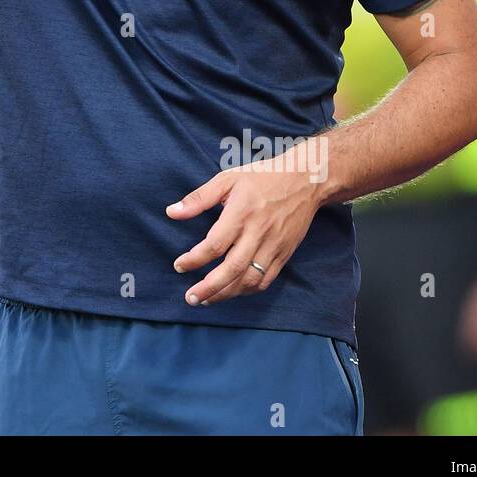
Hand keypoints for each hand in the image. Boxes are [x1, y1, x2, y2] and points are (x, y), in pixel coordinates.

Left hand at [167, 151, 324, 305]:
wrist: (305, 180)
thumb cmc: (262, 177)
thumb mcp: (227, 179)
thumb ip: (198, 198)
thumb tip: (171, 212)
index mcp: (241, 213)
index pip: (215, 245)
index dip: (195, 260)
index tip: (179, 266)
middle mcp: (258, 233)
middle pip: (232, 269)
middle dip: (209, 288)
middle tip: (191, 298)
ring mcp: (274, 246)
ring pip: (249, 280)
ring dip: (227, 294)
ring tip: (207, 299)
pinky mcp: (284, 254)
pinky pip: (266, 280)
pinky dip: (247, 290)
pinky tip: (232, 291)